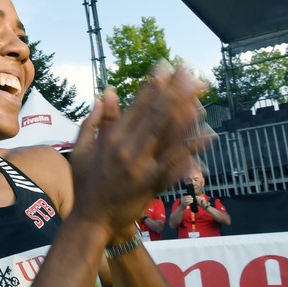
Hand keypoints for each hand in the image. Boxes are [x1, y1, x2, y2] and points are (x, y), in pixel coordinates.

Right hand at [70, 63, 210, 235]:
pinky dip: (191, 149)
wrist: (90, 219)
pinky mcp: (152, 184)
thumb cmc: (84, 183)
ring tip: (201, 94)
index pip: (136, 106)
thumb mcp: (80, 149)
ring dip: (187, 113)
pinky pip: (175, 164)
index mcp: (111, 139)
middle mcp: (128, 150)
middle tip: (190, 72)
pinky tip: (207, 135)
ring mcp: (142, 167)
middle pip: (156, 115)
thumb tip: (105, 91)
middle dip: (174, 92)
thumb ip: (94, 120)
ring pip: (168, 135)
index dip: (152, 86)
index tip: (164, 67)